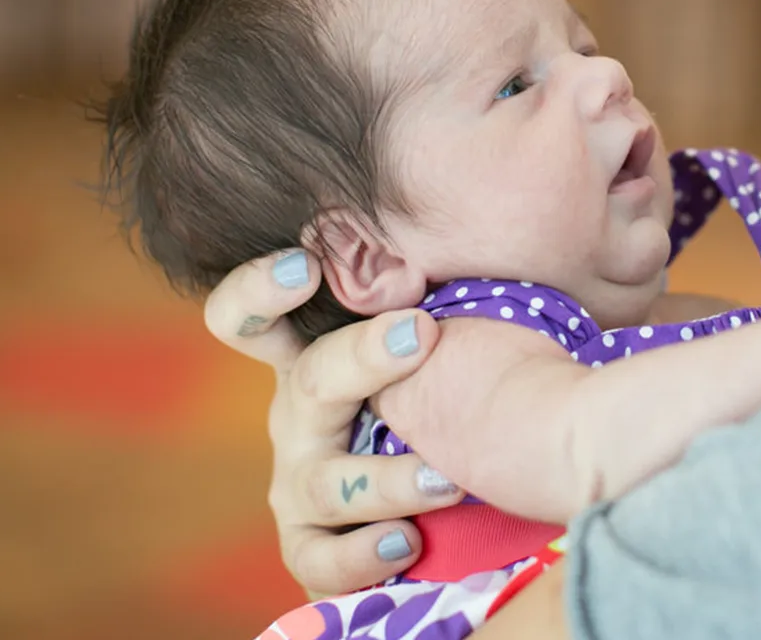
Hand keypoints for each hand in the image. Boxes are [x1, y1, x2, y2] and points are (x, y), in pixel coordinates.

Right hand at [205, 249, 466, 597]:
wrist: (455, 500)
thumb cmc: (454, 397)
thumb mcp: (449, 339)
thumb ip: (455, 291)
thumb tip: (510, 200)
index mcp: (315, 356)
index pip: (250, 314)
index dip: (258, 286)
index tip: (307, 265)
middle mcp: (297, 419)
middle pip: (308, 380)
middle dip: (361, 356)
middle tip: (421, 333)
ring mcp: (300, 486)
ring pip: (325, 482)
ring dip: (384, 477)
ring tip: (445, 477)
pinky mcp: (314, 551)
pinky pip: (321, 560)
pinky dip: (361, 555)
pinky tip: (406, 542)